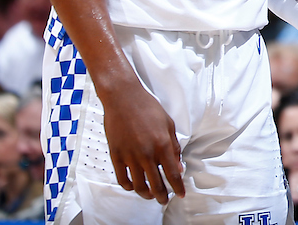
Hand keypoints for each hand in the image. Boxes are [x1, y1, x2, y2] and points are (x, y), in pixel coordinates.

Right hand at [100, 83, 184, 202]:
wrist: (123, 98)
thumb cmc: (147, 108)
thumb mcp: (168, 124)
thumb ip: (174, 147)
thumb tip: (178, 166)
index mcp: (162, 145)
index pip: (173, 174)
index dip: (178, 188)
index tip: (181, 194)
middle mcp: (147, 154)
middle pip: (156, 185)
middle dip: (162, 196)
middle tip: (165, 200)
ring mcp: (130, 156)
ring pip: (139, 186)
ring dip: (146, 194)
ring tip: (150, 195)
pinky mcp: (116, 155)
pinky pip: (122, 179)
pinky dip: (129, 187)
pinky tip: (134, 186)